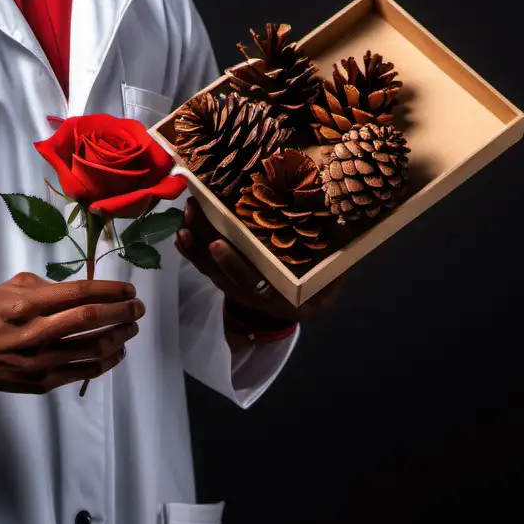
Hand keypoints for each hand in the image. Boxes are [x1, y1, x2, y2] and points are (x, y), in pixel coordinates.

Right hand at [0, 272, 145, 393]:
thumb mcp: (14, 286)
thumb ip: (48, 285)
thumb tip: (84, 290)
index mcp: (29, 304)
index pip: (79, 293)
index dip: (110, 290)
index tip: (129, 289)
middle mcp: (37, 332)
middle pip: (91, 319)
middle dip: (122, 311)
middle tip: (138, 307)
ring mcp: (42, 360)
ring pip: (93, 348)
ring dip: (120, 336)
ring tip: (132, 327)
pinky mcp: (45, 382)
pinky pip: (85, 372)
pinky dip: (107, 361)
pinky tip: (118, 351)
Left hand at [174, 196, 345, 322]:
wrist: (302, 303)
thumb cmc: (319, 284)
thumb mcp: (330, 280)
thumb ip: (332, 261)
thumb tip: (341, 224)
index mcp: (283, 297)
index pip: (255, 283)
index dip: (234, 265)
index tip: (217, 244)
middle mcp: (257, 298)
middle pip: (224, 275)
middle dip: (204, 249)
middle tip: (191, 221)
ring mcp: (240, 291)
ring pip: (211, 271)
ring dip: (194, 246)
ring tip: (183, 219)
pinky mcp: (228, 282)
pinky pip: (206, 268)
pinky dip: (192, 251)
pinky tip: (182, 231)